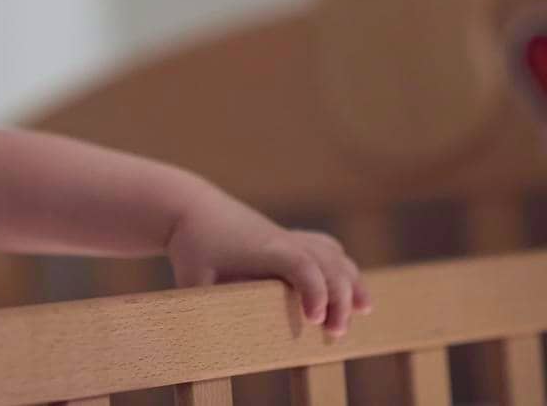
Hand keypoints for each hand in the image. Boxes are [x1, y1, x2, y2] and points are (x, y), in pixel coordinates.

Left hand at [167, 190, 371, 337]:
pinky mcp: (290, 238)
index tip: (314, 321)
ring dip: (351, 283)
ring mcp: (289, 237)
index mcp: (261, 248)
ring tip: (362, 312)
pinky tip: (352, 292)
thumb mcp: (192, 280)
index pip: (301, 264)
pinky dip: (343, 269)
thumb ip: (204, 311)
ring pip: (334, 255)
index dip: (315, 291)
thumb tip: (208, 345)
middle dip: (340, 298)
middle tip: (334, 333)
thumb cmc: (192, 246)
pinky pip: (327, 248)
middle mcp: (282, 240)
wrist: (191, 207)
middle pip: (328, 263)